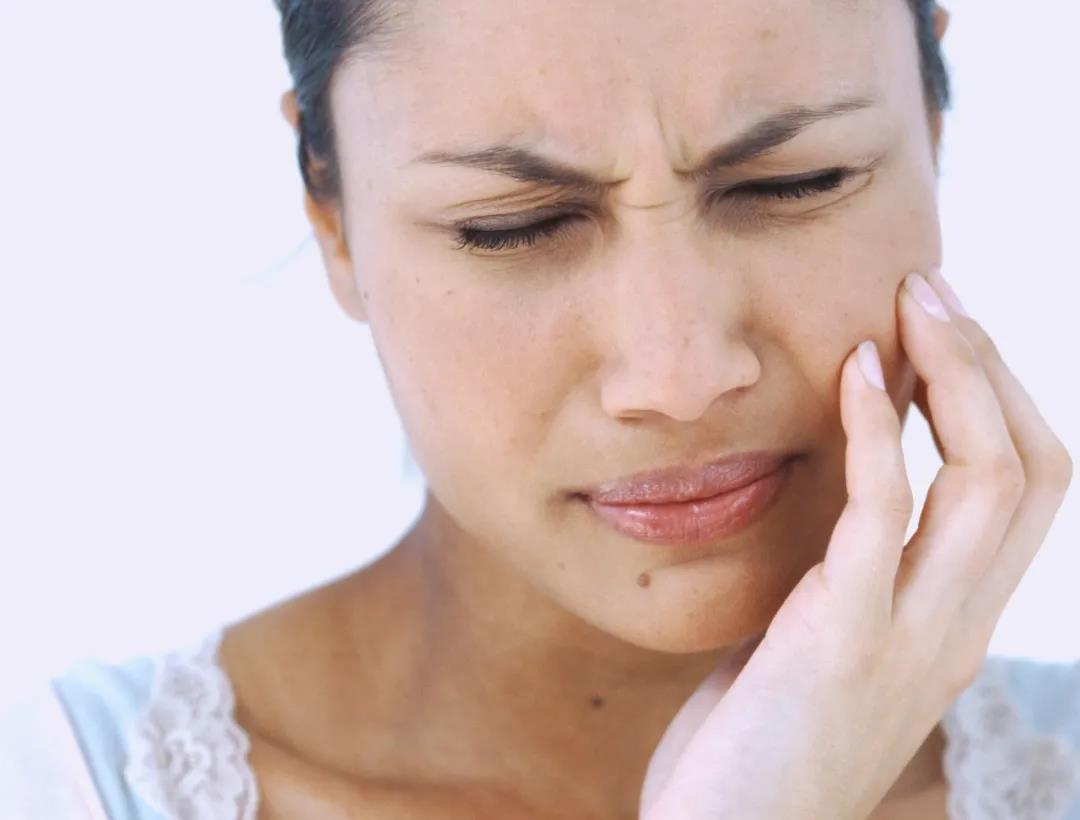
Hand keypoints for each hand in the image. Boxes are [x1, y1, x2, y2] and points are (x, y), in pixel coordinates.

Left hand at [638, 268, 1073, 819]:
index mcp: (951, 624)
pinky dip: (880, 431)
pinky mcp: (844, 640)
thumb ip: (841, 581)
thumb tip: (832, 502)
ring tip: (916, 303)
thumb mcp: (814, 647)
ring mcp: (911, 636)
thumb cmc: (756, 746)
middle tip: (934, 291)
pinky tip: (857, 371)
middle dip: (993, 368)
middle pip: (1033, 471)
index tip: (942, 329)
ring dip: (960, 378)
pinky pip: (885, 514)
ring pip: (991, 481)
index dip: (999, 399)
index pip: (1025, 492)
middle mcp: (955, 628)